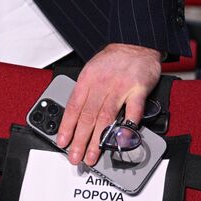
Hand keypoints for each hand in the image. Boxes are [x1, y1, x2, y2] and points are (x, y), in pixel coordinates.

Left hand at [55, 43, 161, 167]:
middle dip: (79, 140)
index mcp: (87, 79)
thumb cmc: (113, 59)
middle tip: (75, 156)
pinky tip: (122, 139)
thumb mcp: (91, 70)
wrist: (135, 43)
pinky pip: (133, 111)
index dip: (66, 127)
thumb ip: (85, 92)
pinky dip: (127, 126)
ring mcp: (119, 87)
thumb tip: (75, 116)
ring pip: (105, 117)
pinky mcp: (138, 89)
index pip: (73, 107)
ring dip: (98, 140)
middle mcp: (101, 84)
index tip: (62, 142)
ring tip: (93, 155)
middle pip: (87, 116)